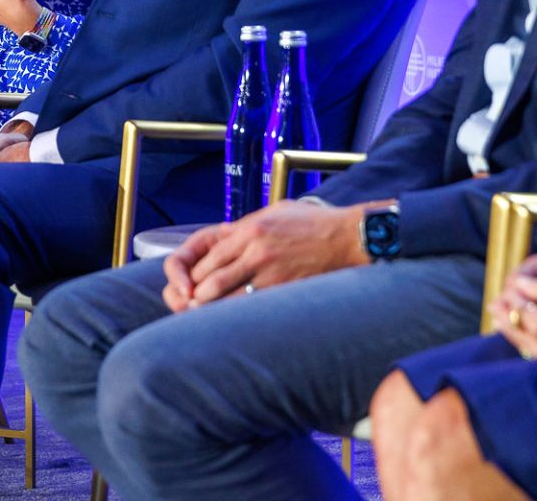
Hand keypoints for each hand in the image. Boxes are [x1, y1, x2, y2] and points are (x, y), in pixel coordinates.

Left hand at [161, 201, 367, 311]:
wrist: (347, 237)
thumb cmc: (312, 224)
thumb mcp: (274, 213)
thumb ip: (247, 227)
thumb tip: (225, 238)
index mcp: (248, 228)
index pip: (207, 256)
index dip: (193, 275)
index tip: (190, 286)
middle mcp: (253, 249)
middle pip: (208, 277)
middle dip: (195, 294)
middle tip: (189, 306)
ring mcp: (267, 270)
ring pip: (222, 296)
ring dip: (209, 309)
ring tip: (203, 319)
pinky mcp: (282, 288)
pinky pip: (248, 307)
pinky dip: (235, 316)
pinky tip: (231, 323)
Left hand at [492, 269, 536, 359]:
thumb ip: (534, 286)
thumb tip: (516, 284)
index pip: (514, 307)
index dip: (509, 295)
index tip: (506, 288)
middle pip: (511, 327)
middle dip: (502, 313)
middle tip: (493, 304)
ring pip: (518, 342)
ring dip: (509, 327)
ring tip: (501, 316)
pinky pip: (530, 350)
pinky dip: (522, 339)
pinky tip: (521, 331)